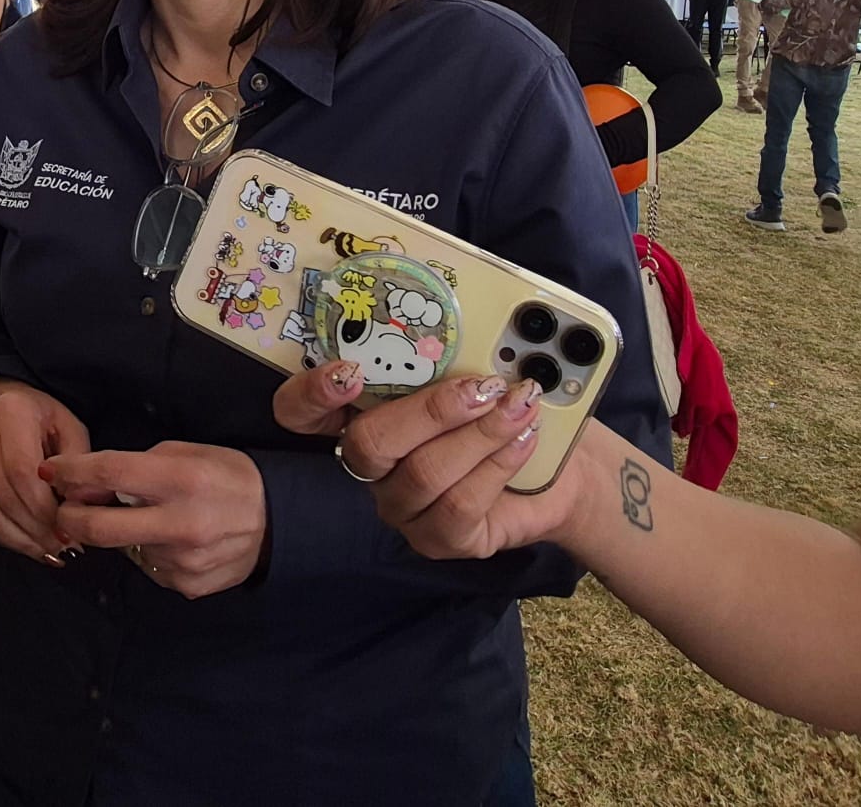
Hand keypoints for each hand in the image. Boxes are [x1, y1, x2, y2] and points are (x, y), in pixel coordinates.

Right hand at [0, 379, 90, 563]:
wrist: (0, 399)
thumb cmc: (40, 417)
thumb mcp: (68, 427)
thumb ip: (77, 462)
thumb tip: (79, 505)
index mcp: (11, 412)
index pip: (23, 472)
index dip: (43, 508)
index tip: (66, 531)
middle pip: (3, 493)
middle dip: (33, 528)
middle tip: (59, 548)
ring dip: (16, 537)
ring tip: (44, 552)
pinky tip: (24, 542)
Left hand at [42, 442, 266, 599]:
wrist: (278, 520)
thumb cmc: (229, 476)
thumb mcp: (189, 453)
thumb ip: (139, 465)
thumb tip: (90, 483)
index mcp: (182, 480)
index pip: (111, 473)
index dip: (73, 471)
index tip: (51, 469)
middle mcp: (180, 523)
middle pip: (100, 528)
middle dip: (72, 516)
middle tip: (67, 508)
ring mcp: (182, 561)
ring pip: (126, 548)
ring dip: (123, 533)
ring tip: (152, 518)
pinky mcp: (186, 586)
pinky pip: (150, 568)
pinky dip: (150, 552)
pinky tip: (172, 540)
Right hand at [273, 363, 579, 560]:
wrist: (560, 468)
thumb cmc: (505, 407)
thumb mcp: (475, 366)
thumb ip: (453, 348)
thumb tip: (465, 320)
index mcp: (362, 411)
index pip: (300, 413)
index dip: (311, 394)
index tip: (349, 371)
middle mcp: (372, 464)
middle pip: (368, 443)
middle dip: (429, 410)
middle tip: (481, 386)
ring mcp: (402, 506)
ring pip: (423, 473)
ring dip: (479, 434)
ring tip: (518, 405)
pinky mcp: (440, 540)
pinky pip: (459, 507)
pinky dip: (498, 464)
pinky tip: (523, 438)